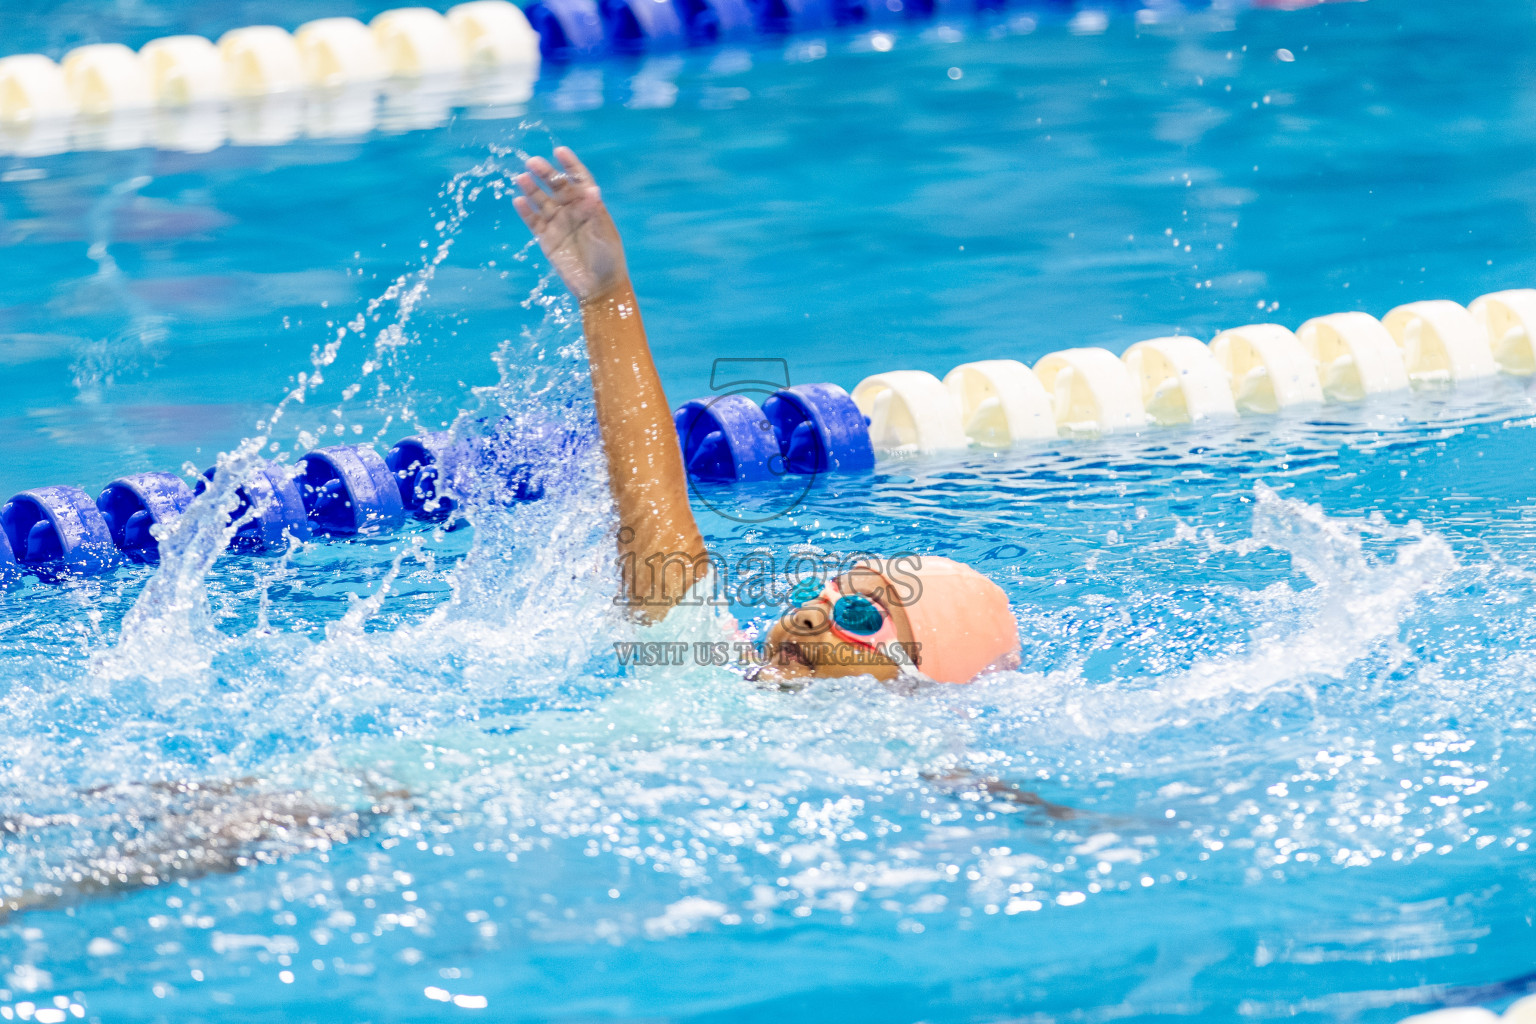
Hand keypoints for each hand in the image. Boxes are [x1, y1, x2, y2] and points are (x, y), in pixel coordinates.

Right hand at [512, 147, 628, 304]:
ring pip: (542, 201)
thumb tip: (592, 190)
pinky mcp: (546, 239)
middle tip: (532, 162)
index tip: (559, 151)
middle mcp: (572, 210)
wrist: (598, 288)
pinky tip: (518, 201)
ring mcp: (558, 223)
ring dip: (531, 189)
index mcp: (590, 206)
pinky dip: (525, 211)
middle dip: (545, 173)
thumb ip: (596, 213)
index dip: (570, 165)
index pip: (579, 179)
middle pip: (557, 187)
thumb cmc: (608, 260)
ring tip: (521, 178)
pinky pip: (533, 221)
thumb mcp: (604, 236)